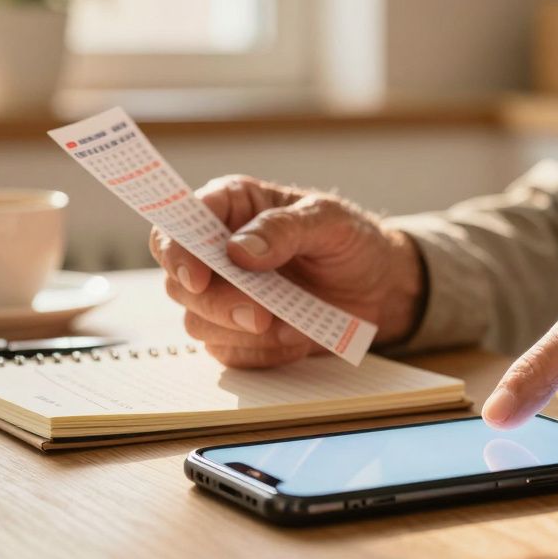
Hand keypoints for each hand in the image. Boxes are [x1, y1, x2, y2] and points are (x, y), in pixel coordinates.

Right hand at [149, 175, 423, 367]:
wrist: (379, 288)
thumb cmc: (351, 241)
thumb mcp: (329, 221)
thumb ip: (284, 229)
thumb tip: (238, 250)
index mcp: (232, 206)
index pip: (179, 222)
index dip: (177, 249)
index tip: (198, 277)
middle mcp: (217, 249)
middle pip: (179, 281)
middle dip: (216, 303)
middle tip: (259, 315)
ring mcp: (224, 294)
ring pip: (197, 321)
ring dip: (242, 331)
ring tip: (293, 325)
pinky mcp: (236, 333)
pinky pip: (228, 352)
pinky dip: (262, 351)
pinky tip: (295, 337)